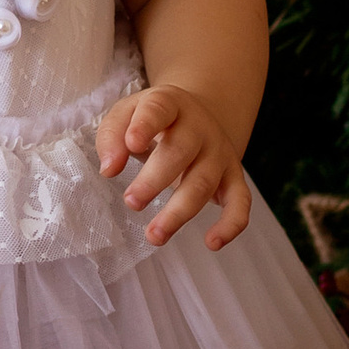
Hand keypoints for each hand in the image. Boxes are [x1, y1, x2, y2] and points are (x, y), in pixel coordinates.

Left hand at [97, 82, 250, 251]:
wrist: (197, 115)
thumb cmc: (154, 120)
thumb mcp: (128, 113)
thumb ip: (112, 136)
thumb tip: (109, 169)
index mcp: (170, 104)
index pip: (160, 109)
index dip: (146, 126)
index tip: (132, 144)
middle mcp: (200, 127)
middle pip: (181, 151)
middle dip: (155, 179)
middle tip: (131, 201)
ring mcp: (219, 153)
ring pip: (204, 183)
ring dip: (180, 212)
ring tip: (154, 235)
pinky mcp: (233, 177)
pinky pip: (240, 202)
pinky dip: (231, 224)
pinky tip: (212, 243)